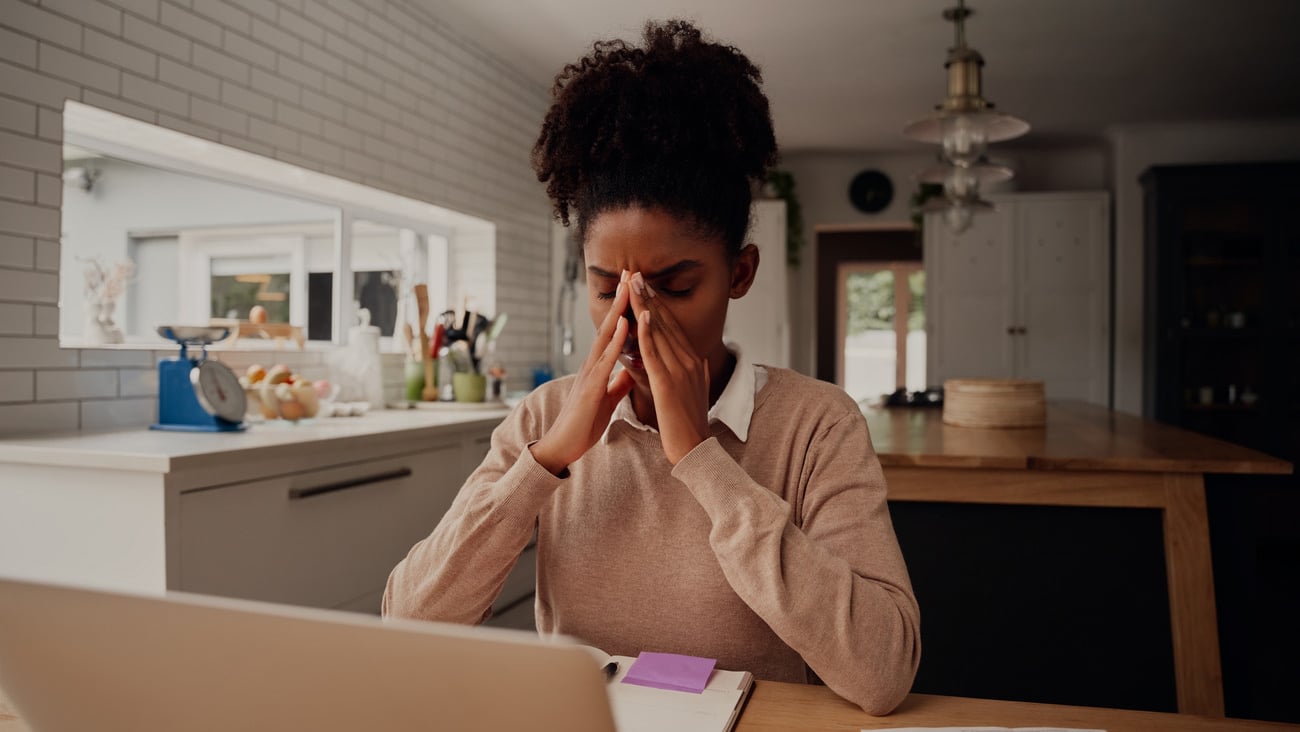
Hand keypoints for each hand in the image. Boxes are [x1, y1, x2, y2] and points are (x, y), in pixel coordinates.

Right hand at [529, 271, 634, 475]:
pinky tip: (625, 323)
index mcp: (598, 366)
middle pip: (608, 324)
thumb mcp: (607, 398)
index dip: (623, 309)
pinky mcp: (591, 386)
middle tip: (629, 271)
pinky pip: (606, 359)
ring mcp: (590, 373)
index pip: (614, 331)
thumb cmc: (584, 423)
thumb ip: (617, 382)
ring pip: (606, 335)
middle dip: (619, 298)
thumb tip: (630, 370)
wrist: (564, 446)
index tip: (633, 287)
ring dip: (618, 310)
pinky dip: (616, 339)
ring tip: (628, 287)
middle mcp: (592, 363)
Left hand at [629, 271, 710, 464]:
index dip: (658, 303)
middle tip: (636, 273)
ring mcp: (679, 371)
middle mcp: (688, 361)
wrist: (695, 450)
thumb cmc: (689, 424)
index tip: (646, 284)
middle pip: (666, 322)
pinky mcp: (668, 383)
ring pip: (659, 332)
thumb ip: (695, 374)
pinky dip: (648, 333)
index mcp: (691, 362)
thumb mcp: (695, 392)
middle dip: (650, 296)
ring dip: (646, 306)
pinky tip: (641, 315)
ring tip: (635, 284)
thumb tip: (699, 361)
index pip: (672, 326)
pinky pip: (656, 353)